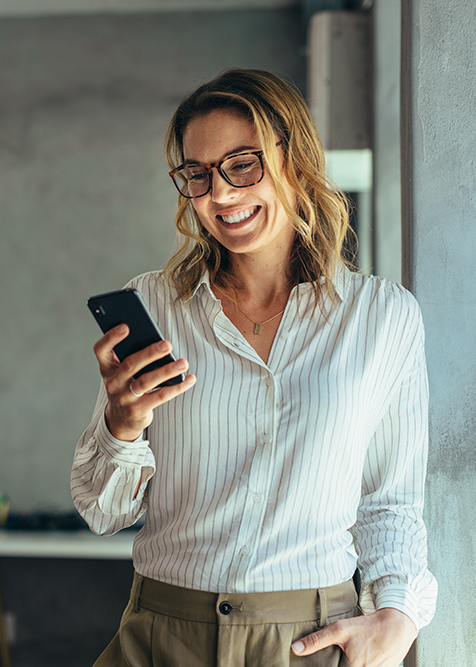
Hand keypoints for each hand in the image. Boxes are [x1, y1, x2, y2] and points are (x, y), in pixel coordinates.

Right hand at [94, 324, 195, 440]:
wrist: (121, 419)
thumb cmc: (127, 386)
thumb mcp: (123, 372)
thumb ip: (133, 356)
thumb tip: (160, 343)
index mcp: (107, 367)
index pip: (101, 349)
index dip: (111, 337)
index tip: (125, 326)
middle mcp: (113, 382)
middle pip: (130, 364)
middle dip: (150, 353)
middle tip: (168, 344)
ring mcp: (124, 398)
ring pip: (147, 381)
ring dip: (167, 371)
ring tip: (183, 362)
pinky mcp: (138, 410)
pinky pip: (160, 396)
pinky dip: (177, 387)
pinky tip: (190, 379)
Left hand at [291, 608, 416, 666]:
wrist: (396, 626)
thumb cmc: (367, 627)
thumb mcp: (340, 630)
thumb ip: (316, 641)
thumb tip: (295, 649)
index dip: (335, 665)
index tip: (338, 661)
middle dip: (344, 663)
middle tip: (349, 653)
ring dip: (354, 663)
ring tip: (358, 653)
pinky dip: (364, 664)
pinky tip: (365, 656)